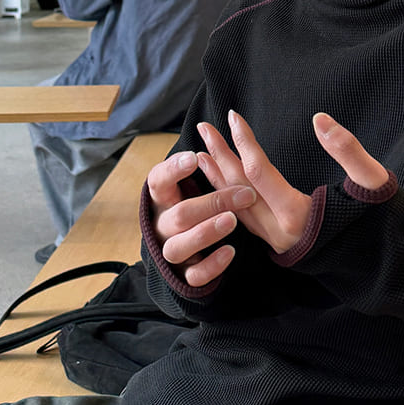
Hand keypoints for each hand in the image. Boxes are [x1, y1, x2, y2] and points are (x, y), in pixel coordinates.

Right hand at [147, 149, 256, 287]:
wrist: (186, 250)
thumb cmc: (193, 207)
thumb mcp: (194, 183)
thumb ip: (199, 164)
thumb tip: (214, 128)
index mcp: (162, 199)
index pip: (158, 181)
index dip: (173, 171)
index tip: (194, 158)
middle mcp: (163, 225)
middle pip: (180, 215)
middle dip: (213, 203)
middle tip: (245, 194)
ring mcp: (173, 250)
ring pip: (180, 247)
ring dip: (206, 232)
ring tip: (232, 221)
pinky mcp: (186, 274)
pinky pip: (194, 275)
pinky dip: (212, 265)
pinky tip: (231, 251)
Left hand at [196, 111, 388, 254]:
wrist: (387, 263)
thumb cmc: (382, 221)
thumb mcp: (372, 181)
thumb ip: (347, 149)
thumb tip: (320, 119)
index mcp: (299, 215)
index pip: (260, 172)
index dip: (244, 141)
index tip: (232, 115)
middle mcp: (280, 232)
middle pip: (239, 189)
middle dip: (220, 156)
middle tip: (203, 127)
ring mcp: (277, 241)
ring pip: (236, 207)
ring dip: (217, 179)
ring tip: (200, 153)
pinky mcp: (279, 244)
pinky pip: (243, 219)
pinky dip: (228, 198)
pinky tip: (219, 184)